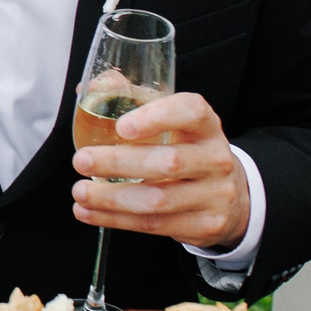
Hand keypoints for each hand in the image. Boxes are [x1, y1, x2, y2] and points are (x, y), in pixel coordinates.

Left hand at [70, 90, 249, 251]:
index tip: (121, 126)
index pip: (190, 112)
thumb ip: (137, 99)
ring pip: (158, 200)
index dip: (157, 117)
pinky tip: (90, 212)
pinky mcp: (206, 225)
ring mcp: (215, 195)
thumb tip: (101, 84)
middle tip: (81, 160)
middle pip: (168, 162)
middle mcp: (216, 158)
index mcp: (206, 125)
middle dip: (117, 163)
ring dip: (110, 198)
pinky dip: (116, 220)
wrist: (230, 195)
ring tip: (80, 191)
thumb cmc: (187, 150)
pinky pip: (155, 225)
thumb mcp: (173, 123)